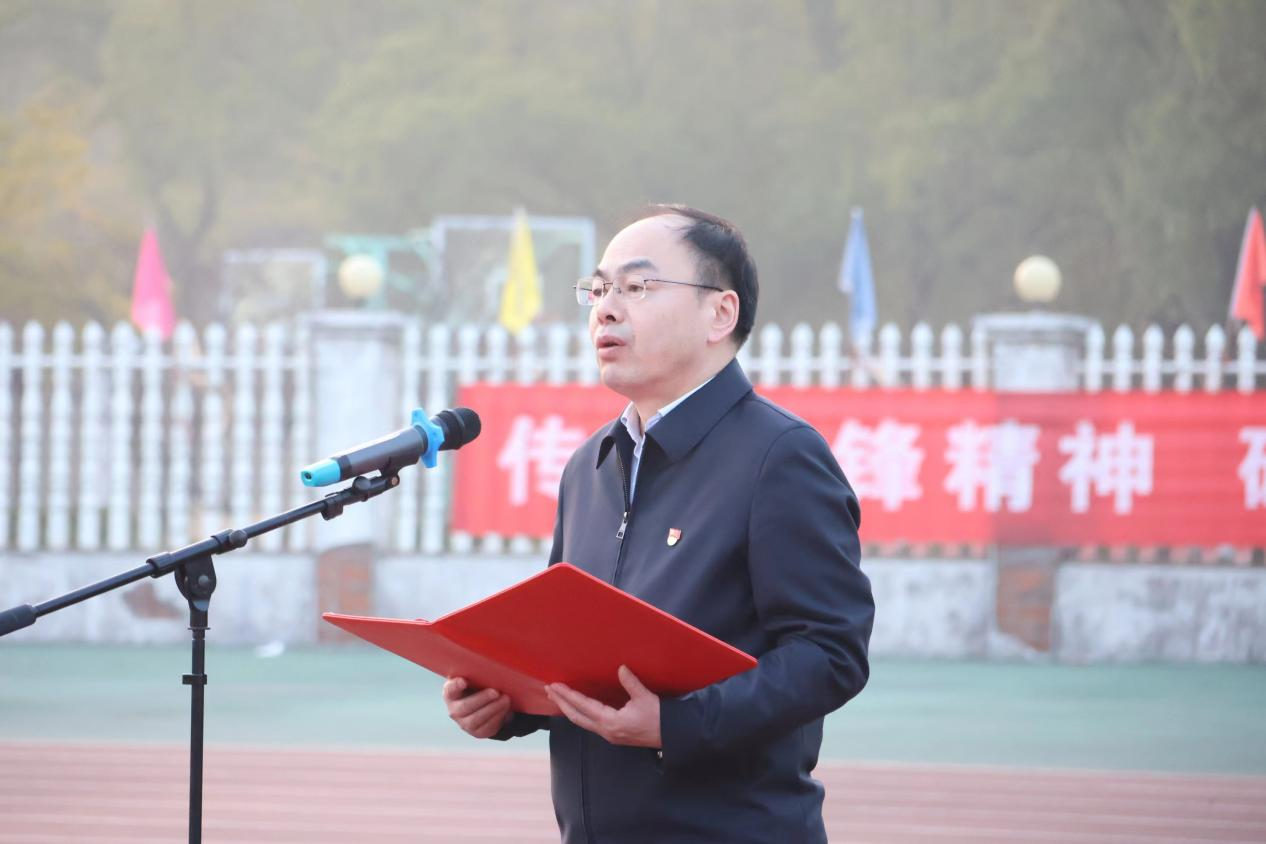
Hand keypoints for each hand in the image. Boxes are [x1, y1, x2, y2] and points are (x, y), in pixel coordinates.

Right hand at [442, 677, 512, 738]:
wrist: (485, 706)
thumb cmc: (479, 687)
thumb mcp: (476, 679)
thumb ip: (478, 674)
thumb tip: (494, 667)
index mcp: (451, 693)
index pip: (450, 690)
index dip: (455, 686)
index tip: (464, 681)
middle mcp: (454, 710)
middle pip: (465, 707)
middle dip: (482, 699)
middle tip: (496, 692)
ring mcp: (464, 723)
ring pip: (476, 719)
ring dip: (493, 708)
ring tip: (505, 699)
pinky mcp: (477, 732)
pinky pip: (487, 727)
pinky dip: (498, 716)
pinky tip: (506, 708)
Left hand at [545, 665, 660, 747]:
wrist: (669, 736)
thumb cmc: (658, 718)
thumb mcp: (645, 698)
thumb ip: (631, 683)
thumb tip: (621, 668)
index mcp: (611, 721)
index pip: (583, 706)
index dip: (568, 695)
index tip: (555, 686)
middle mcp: (606, 730)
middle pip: (576, 717)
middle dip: (561, 703)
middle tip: (549, 690)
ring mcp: (609, 734)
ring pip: (582, 722)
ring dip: (568, 708)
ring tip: (558, 697)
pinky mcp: (613, 734)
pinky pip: (590, 724)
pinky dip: (579, 713)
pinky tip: (578, 707)